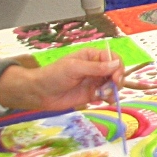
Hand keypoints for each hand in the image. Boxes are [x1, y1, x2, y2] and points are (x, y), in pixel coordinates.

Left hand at [0, 49, 122, 111]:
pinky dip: (110, 98)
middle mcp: (96, 68)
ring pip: (113, 84)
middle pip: (116, 71)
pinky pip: (107, 95)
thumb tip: (116, 64)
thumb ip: (96, 67)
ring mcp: (94, 81)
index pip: (113, 58)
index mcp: (92, 56)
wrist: (39, 94)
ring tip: (105, 96)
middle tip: (111, 89)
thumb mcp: (74, 68)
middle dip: (117, 80)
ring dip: (113, 90)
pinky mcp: (92, 94)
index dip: (118, 67)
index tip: (115, 78)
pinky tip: (106, 100)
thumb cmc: (54, 75)